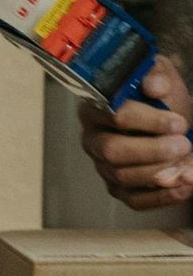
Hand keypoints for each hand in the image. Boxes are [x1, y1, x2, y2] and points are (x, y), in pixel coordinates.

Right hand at [78, 58, 192, 210]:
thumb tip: (155, 86)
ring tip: (189, 164)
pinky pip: (134, 200)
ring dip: (161, 172)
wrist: (169, 120)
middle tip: (184, 144)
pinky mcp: (117, 188)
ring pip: (123, 176)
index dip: (148, 121)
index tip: (178, 122)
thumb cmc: (160, 98)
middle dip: (153, 150)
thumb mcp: (160, 75)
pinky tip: (185, 185)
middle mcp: (92, 138)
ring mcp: (103, 166)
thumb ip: (157, 75)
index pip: (114, 115)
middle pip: (113, 151)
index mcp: (95, 107)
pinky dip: (162, 197)